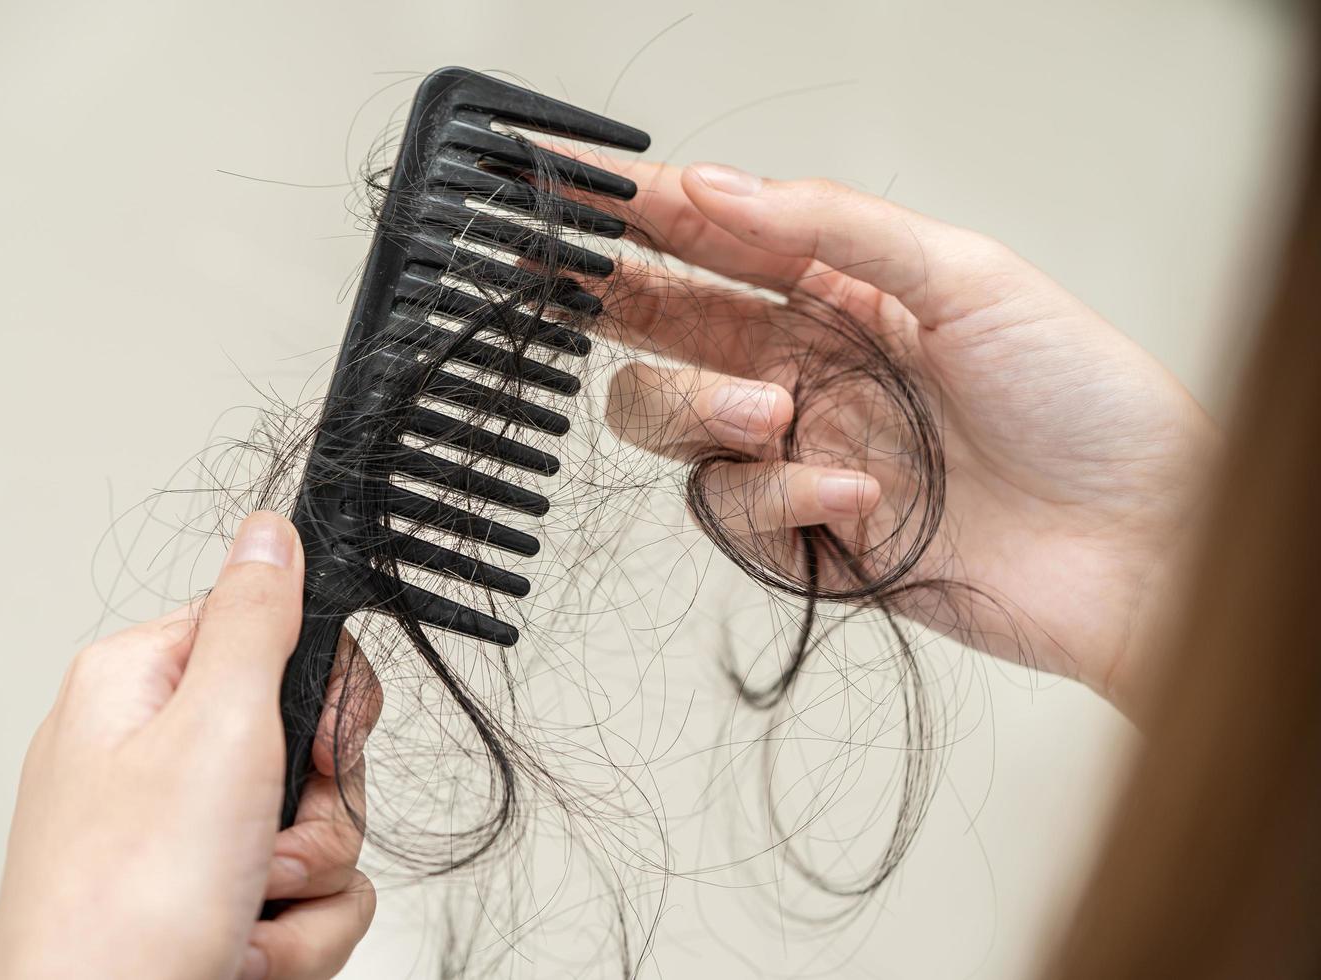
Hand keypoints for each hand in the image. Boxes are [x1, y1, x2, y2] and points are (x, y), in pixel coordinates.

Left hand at [0, 512, 381, 979]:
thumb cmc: (123, 905)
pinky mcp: (216, 901)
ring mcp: (190, 836)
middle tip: (268, 841)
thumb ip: (257, 620)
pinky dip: (294, 935)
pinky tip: (241, 952)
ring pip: (323, 827)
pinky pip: (312, 896)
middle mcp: (162, 756)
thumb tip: (270, 528)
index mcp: (143, 689)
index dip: (318, 695)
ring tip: (242, 913)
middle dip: (317, 809)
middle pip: (312, 742)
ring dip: (306, 883)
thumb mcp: (213, 730)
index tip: (321, 742)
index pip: (275, 636)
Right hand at [594, 160, 1216, 712]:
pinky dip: (782, 497)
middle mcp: (807, 369)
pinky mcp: (806, 540)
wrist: (1142, 545)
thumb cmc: (1086, 404)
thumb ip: (832, 228)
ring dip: (703, 411)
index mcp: (843, 294)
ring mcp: (800, 454)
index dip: (637, 210)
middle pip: (664, 330)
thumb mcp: (967, 279)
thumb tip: (715, 185)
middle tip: (587, 281)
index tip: (571, 185)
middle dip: (616, 300)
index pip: (713, 240)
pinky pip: (735, 512)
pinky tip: (858, 495)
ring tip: (776, 412)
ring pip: (672, 425)